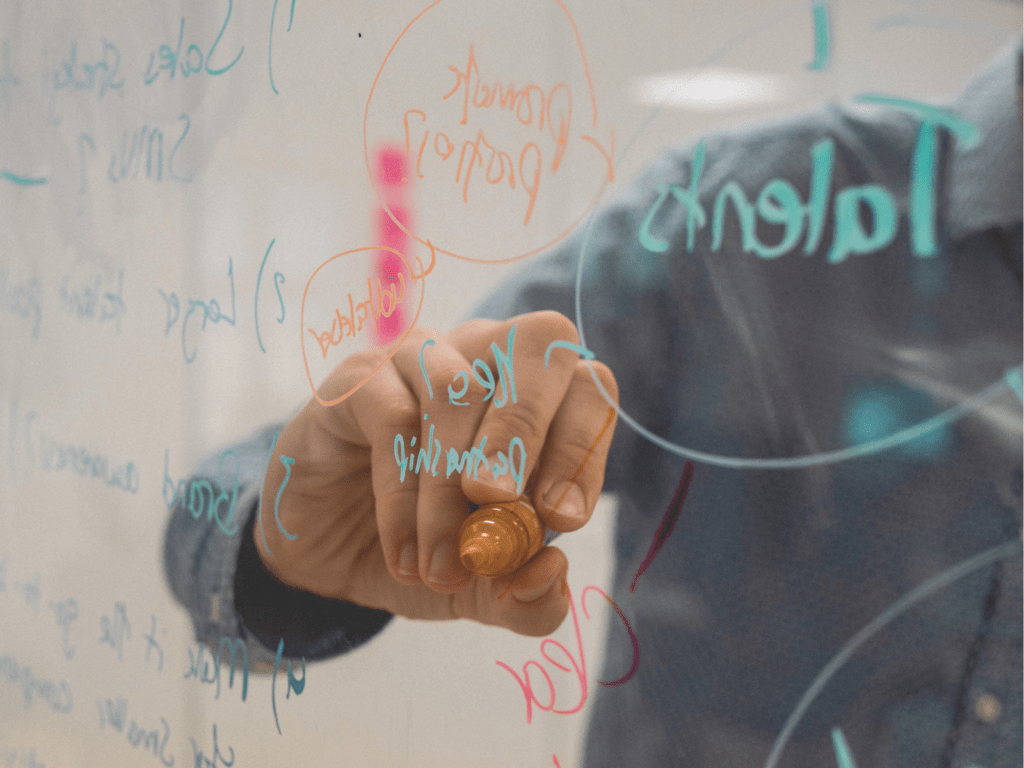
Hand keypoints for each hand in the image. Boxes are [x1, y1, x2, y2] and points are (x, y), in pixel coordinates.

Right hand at [259, 310, 617, 636]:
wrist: (329, 554)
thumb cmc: (426, 549)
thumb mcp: (484, 590)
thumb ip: (528, 598)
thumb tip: (551, 571)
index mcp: (541, 397)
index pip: (590, 388)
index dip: (584, 448)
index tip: (561, 521)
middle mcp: (489, 358)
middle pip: (538, 343)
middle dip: (526, 432)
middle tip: (500, 506)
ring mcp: (423, 358)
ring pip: (458, 390)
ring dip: (452, 486)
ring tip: (442, 565)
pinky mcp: (361, 379)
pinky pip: (393, 416)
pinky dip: (403, 493)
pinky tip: (403, 552)